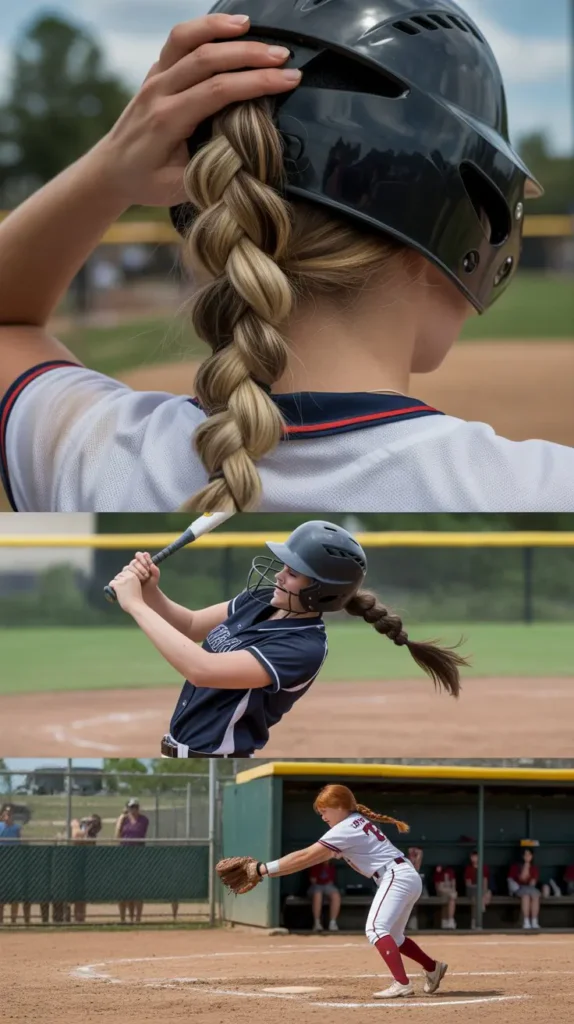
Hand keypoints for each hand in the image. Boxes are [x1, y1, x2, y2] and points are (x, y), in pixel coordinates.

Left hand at [90, 14, 300, 206]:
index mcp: (166, 120)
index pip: (217, 91)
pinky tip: (230, 27)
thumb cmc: (146, 182)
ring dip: (223, 29)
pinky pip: (180, 40)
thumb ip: (209, 172)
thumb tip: (245, 159)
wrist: (111, 171)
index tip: (288, 80)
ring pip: (188, 39)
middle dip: (250, 54)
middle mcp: (158, 92)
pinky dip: (205, 28)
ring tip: (254, 28)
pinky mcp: (157, 72)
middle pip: (207, 59)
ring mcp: (155, 78)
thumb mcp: (179, 188)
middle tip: (285, 56)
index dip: (256, 83)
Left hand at [109, 568, 144, 611]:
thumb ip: (131, 581)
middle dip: (119, 580)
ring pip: (115, 578)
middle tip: (121, 589)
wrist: (135, 605)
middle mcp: (129, 576)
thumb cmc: (136, 599)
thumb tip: (121, 579)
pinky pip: (111, 583)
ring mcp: (123, 580)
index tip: (125, 585)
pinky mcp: (118, 584)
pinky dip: (111, 588)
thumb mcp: (137, 586)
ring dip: (116, 584)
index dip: (124, 578)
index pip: (126, 572)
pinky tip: (114, 592)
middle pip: (120, 574)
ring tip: (119, 591)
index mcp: (135, 576)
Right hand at [127, 552, 160, 591]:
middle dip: (142, 568)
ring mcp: (128, 570)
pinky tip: (137, 581)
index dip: (144, 559)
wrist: (146, 592)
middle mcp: (134, 564)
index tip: (149, 565)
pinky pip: (126, 573)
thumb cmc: (151, 583)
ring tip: (144, 579)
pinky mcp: (124, 576)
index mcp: (141, 561)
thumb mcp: (156, 577)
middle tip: (147, 575)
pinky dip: (133, 577)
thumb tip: (152, 565)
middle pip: (134, 561)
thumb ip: (156, 570)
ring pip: (130, 567)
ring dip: (138, 573)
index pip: (139, 554)